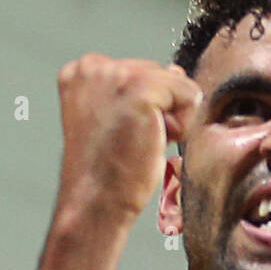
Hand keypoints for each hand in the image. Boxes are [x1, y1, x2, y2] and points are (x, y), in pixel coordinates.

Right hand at [56, 55, 202, 228]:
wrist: (95, 203)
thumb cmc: (106, 172)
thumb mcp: (121, 120)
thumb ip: (142, 90)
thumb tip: (175, 71)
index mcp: (81, 71)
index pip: (140, 72)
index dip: (144, 108)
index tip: (120, 134)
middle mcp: (94, 66)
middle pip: (160, 73)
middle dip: (158, 111)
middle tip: (130, 142)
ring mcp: (116, 74)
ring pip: (177, 83)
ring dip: (172, 119)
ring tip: (140, 142)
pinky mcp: (140, 88)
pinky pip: (189, 94)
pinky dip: (183, 125)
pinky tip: (154, 143)